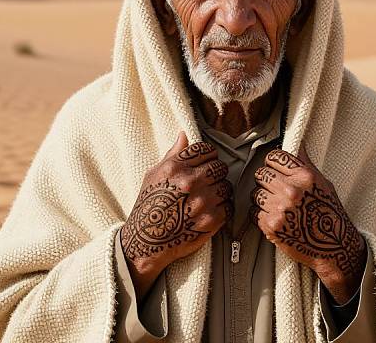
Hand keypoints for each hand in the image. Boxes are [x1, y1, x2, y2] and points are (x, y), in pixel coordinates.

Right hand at [121, 131, 231, 299]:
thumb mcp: (153, 174)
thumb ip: (172, 154)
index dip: (208, 156)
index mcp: (175, 167)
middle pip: (220, 167)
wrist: (146, 241)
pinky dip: (223, 208)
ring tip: (209, 197)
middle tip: (208, 182)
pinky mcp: (211, 220)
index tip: (205, 163)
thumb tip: (184, 134)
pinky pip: (229, 206)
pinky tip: (211, 210)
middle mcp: (190, 182)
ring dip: (221, 190)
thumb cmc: (148, 204)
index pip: (206, 150)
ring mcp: (202, 201)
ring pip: (227, 186)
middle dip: (216, 173)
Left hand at [250, 148, 365, 303]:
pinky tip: (274, 217)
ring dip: (261, 198)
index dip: (272, 163)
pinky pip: (253, 212)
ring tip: (275, 205)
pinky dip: (260, 215)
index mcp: (304, 176)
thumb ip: (305, 164)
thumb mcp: (323, 182)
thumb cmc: (329, 213)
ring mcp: (280, 209)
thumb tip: (296, 144)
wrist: (333, 246)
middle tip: (274, 189)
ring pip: (255, 193)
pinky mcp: (271, 226)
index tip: (275, 169)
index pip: (273, 157)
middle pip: (261, 173)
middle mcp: (291, 191)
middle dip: (265, 180)